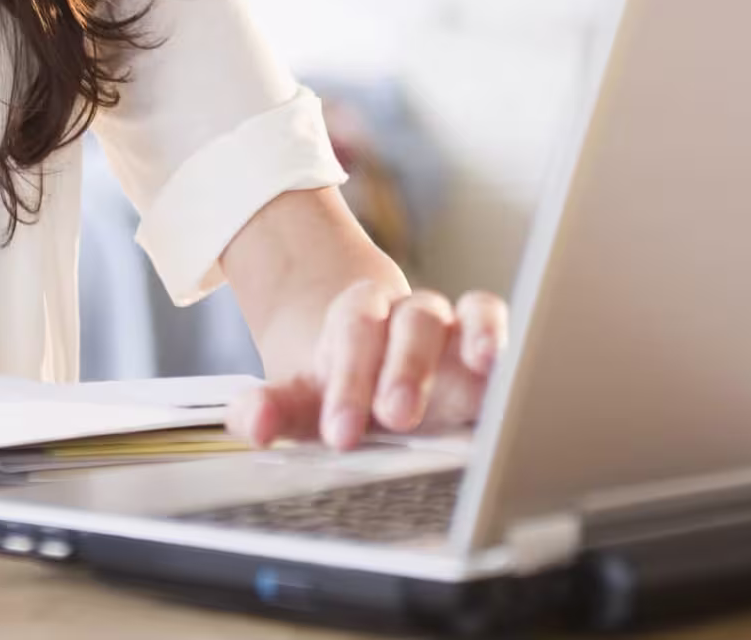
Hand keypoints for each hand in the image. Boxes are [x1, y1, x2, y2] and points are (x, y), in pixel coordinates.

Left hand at [228, 281, 507, 450]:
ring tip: (467, 376)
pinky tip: (497, 364)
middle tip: (393, 417)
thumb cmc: (342, 392)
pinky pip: (491, 318)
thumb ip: (270, 409)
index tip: (339, 433)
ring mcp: (445, 328)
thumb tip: (253, 424)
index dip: (348, 380)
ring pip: (451, 316)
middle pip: (406, 322)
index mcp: (355, 322)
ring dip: (457, 347)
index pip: (352, 331)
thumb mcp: (303, 401)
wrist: (376, 370)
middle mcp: (402, 317)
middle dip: (401, 369)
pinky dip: (495, 334)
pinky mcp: (483, 344)